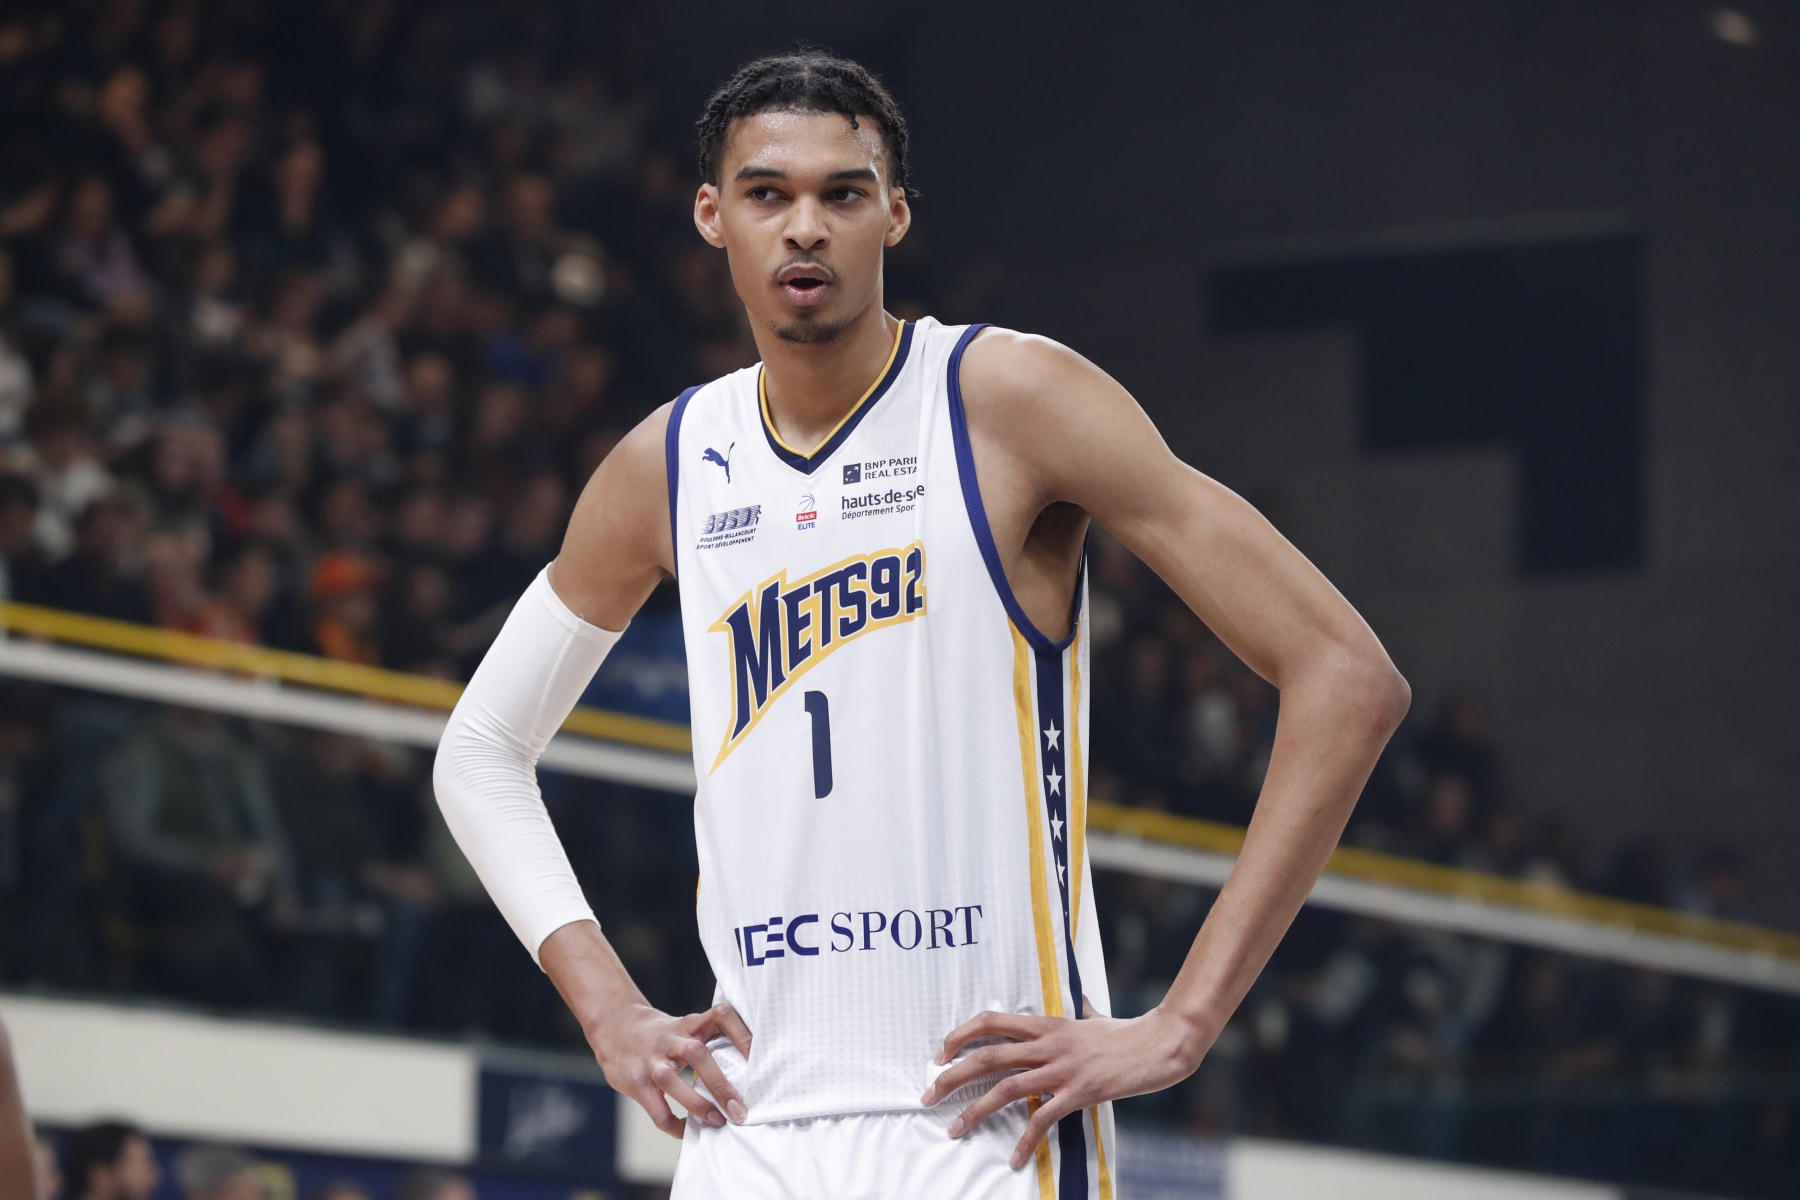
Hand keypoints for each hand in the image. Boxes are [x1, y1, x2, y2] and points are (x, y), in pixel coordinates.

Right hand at [586, 1001, 753, 1138]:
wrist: (614, 1027)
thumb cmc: (661, 1034)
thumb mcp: (685, 1027)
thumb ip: (710, 1041)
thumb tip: (750, 1068)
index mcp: (690, 1024)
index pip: (720, 1015)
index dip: (740, 1033)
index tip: (758, 1056)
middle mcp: (671, 1040)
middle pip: (698, 1054)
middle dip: (720, 1084)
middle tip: (740, 1109)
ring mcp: (652, 1061)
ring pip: (673, 1081)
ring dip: (698, 1104)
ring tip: (718, 1122)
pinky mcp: (637, 1083)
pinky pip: (657, 1110)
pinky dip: (674, 1125)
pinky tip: (687, 1130)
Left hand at [921, 1003, 1206, 1169]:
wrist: (1158, 1045)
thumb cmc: (1126, 1032)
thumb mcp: (1094, 1015)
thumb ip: (1078, 1011)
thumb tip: (1077, 1003)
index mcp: (1048, 1024)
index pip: (992, 1022)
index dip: (961, 1035)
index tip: (941, 1053)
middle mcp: (1048, 1044)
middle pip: (987, 1057)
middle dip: (952, 1076)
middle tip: (930, 1093)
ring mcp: (1062, 1070)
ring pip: (1006, 1089)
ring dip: (975, 1110)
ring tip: (955, 1128)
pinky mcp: (1078, 1094)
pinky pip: (1043, 1120)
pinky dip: (1025, 1141)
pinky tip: (1013, 1159)